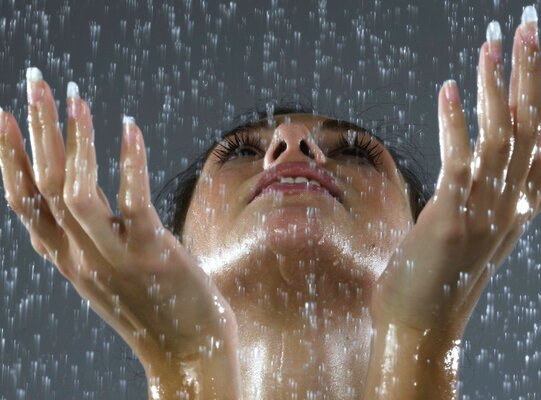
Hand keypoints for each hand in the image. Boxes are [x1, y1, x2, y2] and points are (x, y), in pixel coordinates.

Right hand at [0, 71, 239, 392]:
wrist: (186, 355)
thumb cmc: (156, 309)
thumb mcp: (111, 274)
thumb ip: (95, 241)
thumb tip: (96, 204)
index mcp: (68, 260)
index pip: (24, 202)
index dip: (8, 158)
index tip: (1, 116)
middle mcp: (81, 258)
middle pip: (45, 186)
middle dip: (37, 130)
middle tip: (36, 80)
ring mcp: (114, 258)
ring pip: (76, 193)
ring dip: (74, 140)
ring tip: (77, 96)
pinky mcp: (153, 255)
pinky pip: (132, 203)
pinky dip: (127, 162)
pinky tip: (128, 128)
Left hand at [370, 15, 540, 338]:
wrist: (424, 323)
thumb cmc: (448, 274)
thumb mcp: (491, 234)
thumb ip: (515, 201)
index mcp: (521, 205)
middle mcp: (511, 204)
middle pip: (532, 127)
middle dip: (534, 73)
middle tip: (532, 25)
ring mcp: (484, 210)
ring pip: (501, 136)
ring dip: (496, 85)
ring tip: (491, 42)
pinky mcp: (451, 217)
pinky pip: (459, 160)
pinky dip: (456, 122)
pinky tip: (451, 88)